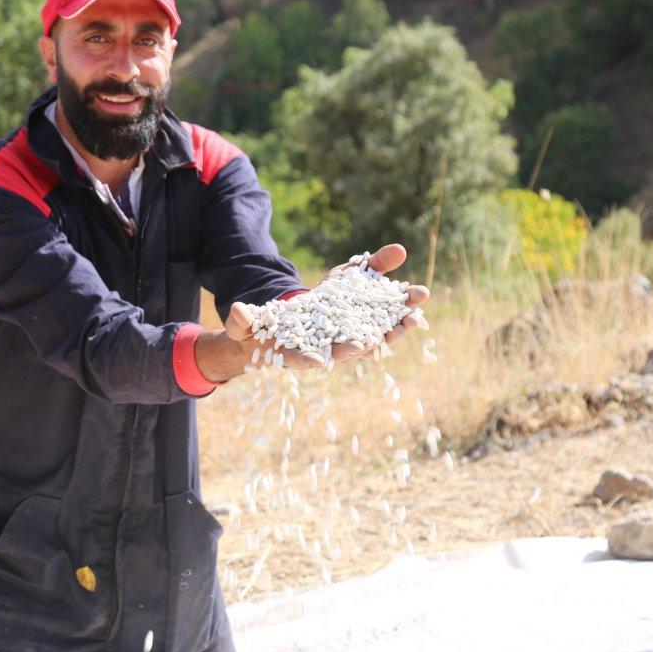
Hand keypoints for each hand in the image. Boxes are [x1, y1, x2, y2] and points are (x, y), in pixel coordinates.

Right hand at [222, 244, 429, 369]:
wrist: (271, 331)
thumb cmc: (255, 332)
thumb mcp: (246, 324)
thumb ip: (242, 320)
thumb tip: (235, 310)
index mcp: (299, 354)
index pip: (315, 358)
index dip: (327, 356)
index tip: (344, 352)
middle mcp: (326, 348)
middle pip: (355, 347)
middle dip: (377, 338)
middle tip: (398, 328)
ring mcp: (342, 334)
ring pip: (375, 331)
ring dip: (396, 321)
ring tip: (417, 310)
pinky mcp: (351, 318)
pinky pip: (376, 311)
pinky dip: (393, 301)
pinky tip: (414, 293)